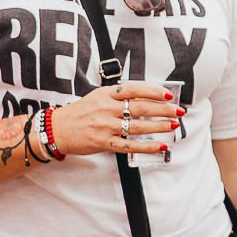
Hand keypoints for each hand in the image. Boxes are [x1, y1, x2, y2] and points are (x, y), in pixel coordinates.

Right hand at [48, 81, 185, 157]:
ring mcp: (105, 126)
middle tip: (179, 111)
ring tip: (173, 126)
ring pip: (137, 126)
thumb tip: (147, 96)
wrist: (58, 129)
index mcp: (106, 94)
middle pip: (140, 108)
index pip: (134, 89)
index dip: (154, 91)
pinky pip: (129, 145)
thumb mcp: (98, 96)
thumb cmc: (82, 112)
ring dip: (159, 126)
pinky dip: (147, 146)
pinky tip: (160, 147)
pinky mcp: (103, 142)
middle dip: (163, 109)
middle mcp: (107, 108)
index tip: (169, 94)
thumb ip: (119, 96)